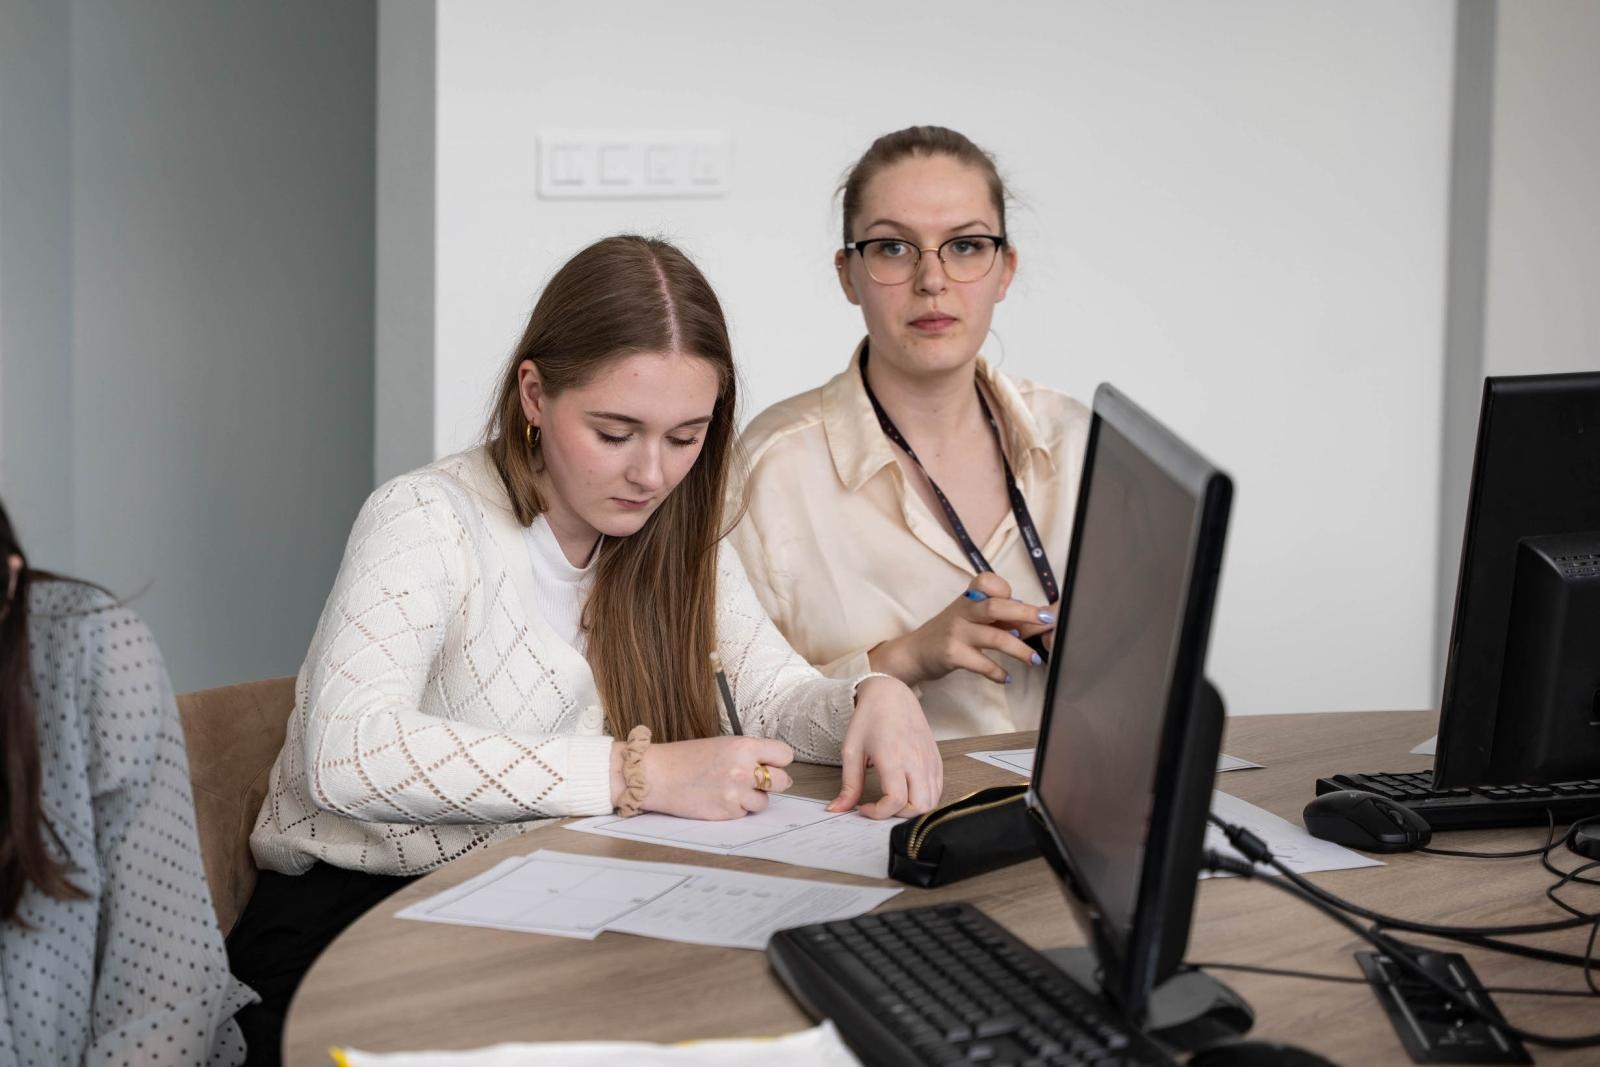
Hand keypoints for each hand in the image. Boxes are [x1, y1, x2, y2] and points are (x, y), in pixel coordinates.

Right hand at [621, 736, 794, 819]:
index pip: (784, 755)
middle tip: (759, 780)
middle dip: (774, 782)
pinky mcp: (726, 813)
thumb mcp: (723, 744)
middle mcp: (744, 770)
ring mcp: (736, 794)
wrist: (657, 775)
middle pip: (783, 781)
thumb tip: (773, 768)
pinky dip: (735, 808)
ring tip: (731, 789)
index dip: (778, 760)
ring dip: (752, 798)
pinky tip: (718, 798)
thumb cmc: (686, 758)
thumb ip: (750, 754)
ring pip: (764, 802)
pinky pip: (743, 813)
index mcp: (744, 747)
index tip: (770, 763)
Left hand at [828, 675, 942, 818]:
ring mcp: (930, 760)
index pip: (895, 801)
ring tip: (892, 801)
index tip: (864, 808)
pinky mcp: (936, 759)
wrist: (892, 694)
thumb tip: (836, 810)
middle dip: (898, 816)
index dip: (878, 813)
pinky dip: (924, 798)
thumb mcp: (851, 750)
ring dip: (912, 810)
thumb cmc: (870, 718)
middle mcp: (916, 760)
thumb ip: (848, 784)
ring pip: (932, 802)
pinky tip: (906, 791)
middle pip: (919, 807)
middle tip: (881, 807)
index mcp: (893, 757)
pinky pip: (937, 789)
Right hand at [867, 572, 1055, 687]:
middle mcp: (962, 611)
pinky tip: (1007, 678)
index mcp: (968, 598)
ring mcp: (957, 633)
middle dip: (1025, 614)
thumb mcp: (969, 617)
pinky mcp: (953, 655)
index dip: (1005, 589)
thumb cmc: (949, 633)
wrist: (914, 653)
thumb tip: (1034, 621)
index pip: (988, 582)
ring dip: (1019, 650)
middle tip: (1047, 621)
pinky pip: (982, 664)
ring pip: (995, 638)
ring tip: (1034, 659)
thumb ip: (997, 617)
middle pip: (996, 607)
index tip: (1021, 601)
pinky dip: (998, 672)